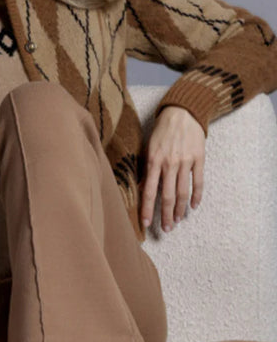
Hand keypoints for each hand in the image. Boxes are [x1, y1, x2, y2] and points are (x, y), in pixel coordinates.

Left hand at [140, 105, 204, 232]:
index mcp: (154, 161)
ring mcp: (185, 162)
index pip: (149, 191)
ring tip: (177, 220)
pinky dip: (197, 196)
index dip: (147, 209)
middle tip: (166, 229)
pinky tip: (194, 206)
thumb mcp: (148, 147)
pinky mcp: (199, 159)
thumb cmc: (161, 131)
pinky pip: (198, 182)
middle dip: (165, 215)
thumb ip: (146, 168)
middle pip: (167, 196)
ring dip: (179, 209)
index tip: (146, 223)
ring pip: (182, 192)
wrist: (182, 113)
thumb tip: (142, 187)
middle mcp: (169, 164)